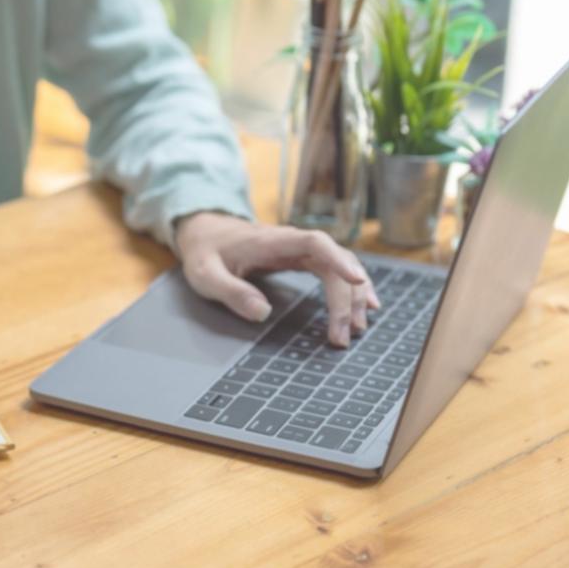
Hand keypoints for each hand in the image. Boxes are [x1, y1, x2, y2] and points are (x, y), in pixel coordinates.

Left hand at [173, 212, 380, 347]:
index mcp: (271, 241)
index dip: (338, 260)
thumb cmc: (205, 252)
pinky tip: (364, 305)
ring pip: (339, 267)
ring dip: (352, 296)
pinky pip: (333, 270)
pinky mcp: (301, 258)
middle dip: (344, 298)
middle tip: (343, 336)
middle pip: (334, 262)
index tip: (357, 281)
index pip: (315, 243)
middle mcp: (292, 242)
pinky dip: (350, 287)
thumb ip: (230, 292)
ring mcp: (299, 250)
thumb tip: (262, 313)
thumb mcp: (205, 274)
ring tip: (357, 328)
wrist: (205, 231)